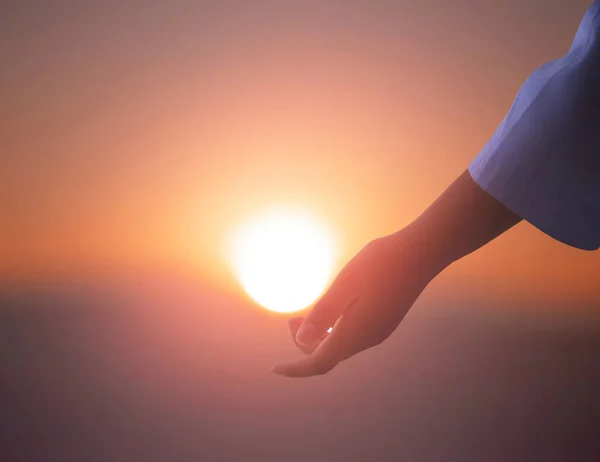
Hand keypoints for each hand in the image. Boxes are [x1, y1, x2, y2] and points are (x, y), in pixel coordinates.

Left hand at [271, 227, 443, 377]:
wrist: (420, 254)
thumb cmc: (379, 265)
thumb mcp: (344, 287)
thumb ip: (322, 315)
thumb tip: (301, 339)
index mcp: (354, 333)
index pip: (318, 363)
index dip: (295, 369)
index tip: (275, 368)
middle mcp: (367, 339)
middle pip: (328, 356)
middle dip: (304, 344)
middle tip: (291, 319)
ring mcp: (378, 331)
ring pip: (341, 346)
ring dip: (319, 337)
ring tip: (305, 314)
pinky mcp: (384, 321)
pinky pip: (352, 336)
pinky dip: (334, 331)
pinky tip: (331, 311)